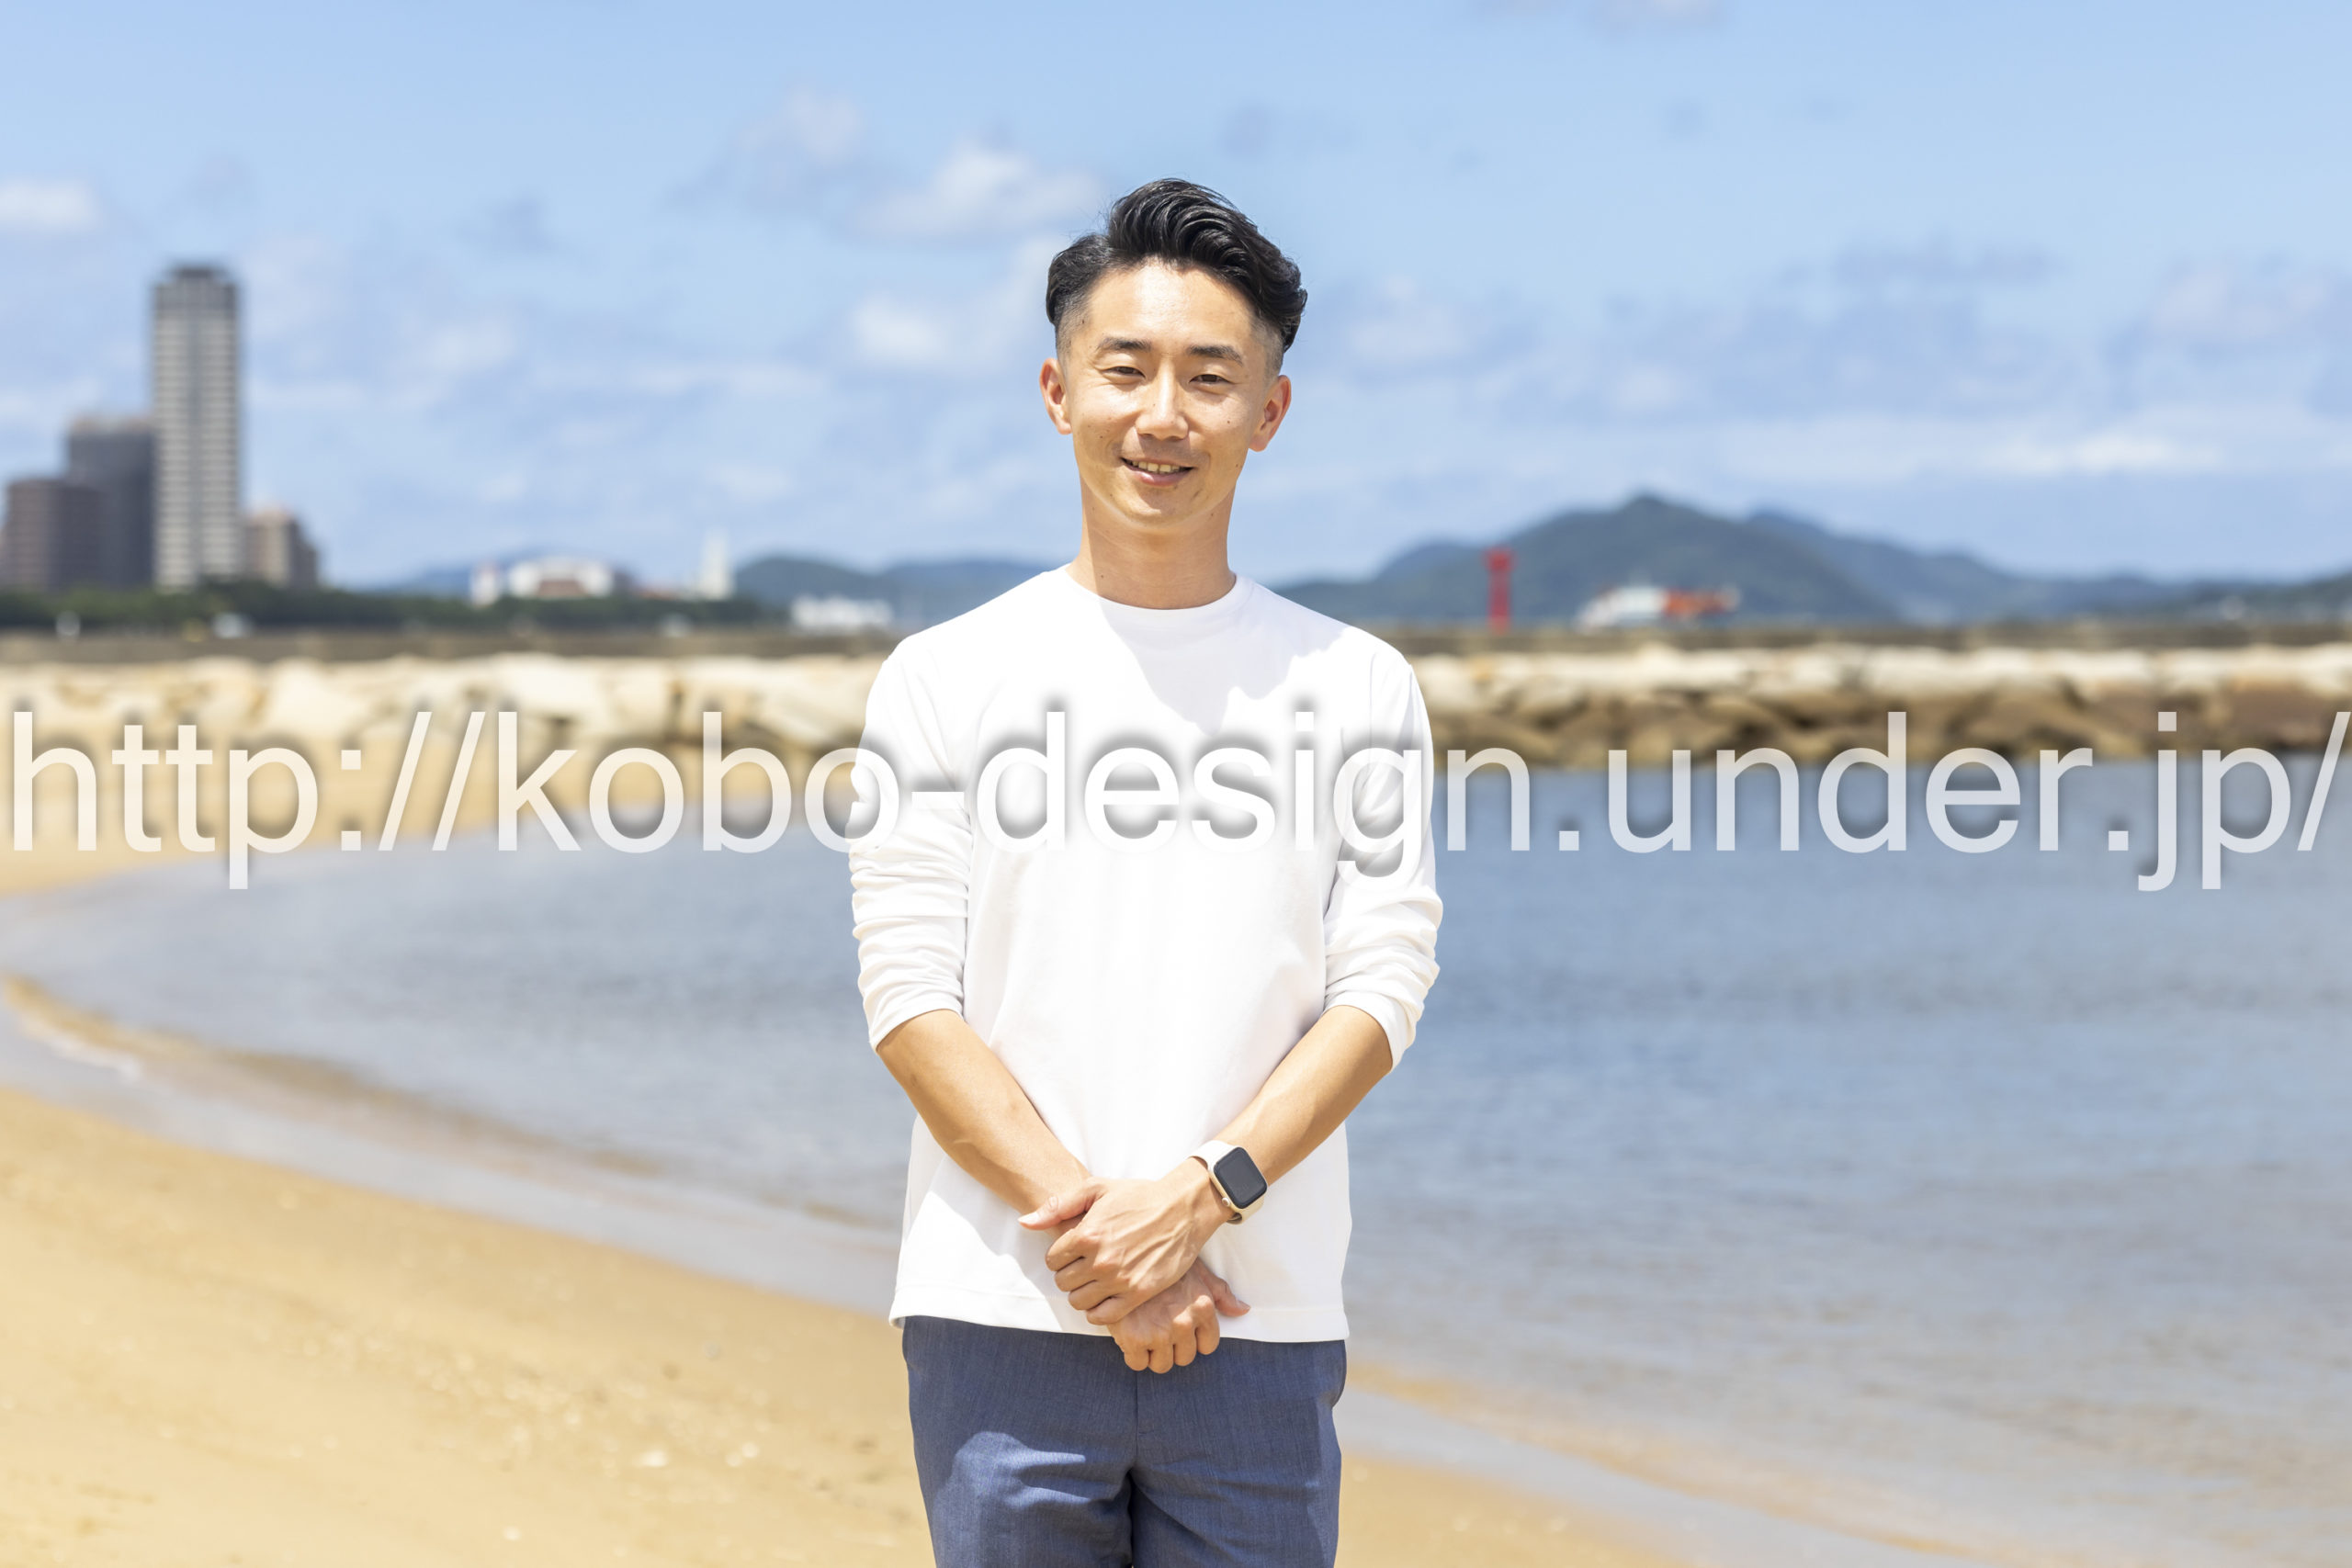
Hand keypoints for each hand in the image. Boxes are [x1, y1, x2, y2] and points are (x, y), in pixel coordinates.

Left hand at [1022, 1161, 1230, 1325]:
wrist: (1182, 1208)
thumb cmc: (1139, 1196)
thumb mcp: (1096, 1189)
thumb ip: (1057, 1206)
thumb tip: (1025, 1222)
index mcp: (1087, 1233)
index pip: (1052, 1260)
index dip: (1060, 1256)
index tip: (1073, 1253)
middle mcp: (1100, 1259)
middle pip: (1063, 1282)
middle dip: (1069, 1275)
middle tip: (1083, 1267)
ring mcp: (1119, 1278)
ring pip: (1079, 1301)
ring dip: (1082, 1293)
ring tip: (1094, 1282)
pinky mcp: (1138, 1293)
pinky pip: (1103, 1316)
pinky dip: (1097, 1312)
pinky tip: (1105, 1297)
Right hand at [1110, 1260, 1249, 1373]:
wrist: (1120, 1255)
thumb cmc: (1160, 1261)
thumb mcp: (1196, 1270)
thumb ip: (1220, 1292)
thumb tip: (1243, 1310)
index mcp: (1203, 1306)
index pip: (1208, 1345)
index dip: (1193, 1339)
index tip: (1180, 1329)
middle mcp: (1184, 1322)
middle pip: (1185, 1358)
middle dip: (1172, 1346)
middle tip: (1158, 1327)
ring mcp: (1160, 1332)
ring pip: (1162, 1365)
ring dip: (1153, 1353)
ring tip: (1144, 1330)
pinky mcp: (1134, 1339)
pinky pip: (1138, 1364)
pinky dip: (1132, 1354)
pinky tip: (1128, 1333)